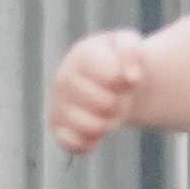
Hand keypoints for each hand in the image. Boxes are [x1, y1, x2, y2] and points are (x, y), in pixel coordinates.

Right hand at [49, 28, 150, 154]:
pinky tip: (96, 130)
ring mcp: (58, 105)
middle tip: (121, 96)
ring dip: (111, 123)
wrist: (108, 80)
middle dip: (122, 103)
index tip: (125, 76)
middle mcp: (63, 80)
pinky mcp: (57, 128)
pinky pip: (75, 144)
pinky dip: (91, 142)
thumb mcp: (129, 43)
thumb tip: (131, 77)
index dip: (126, 80)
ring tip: (110, 111)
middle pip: (106, 104)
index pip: (111, 75)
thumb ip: (132, 51)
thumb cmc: (118, 61)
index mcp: (81, 56)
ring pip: (93, 127)